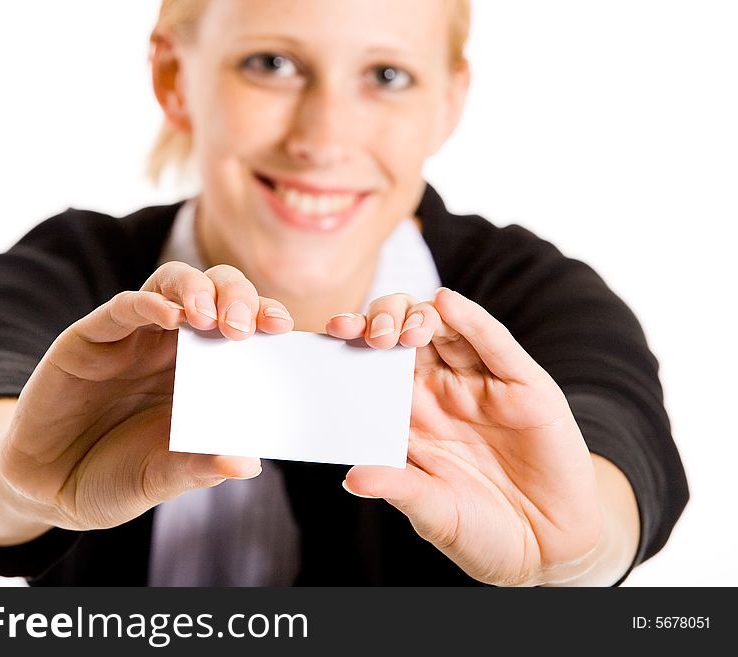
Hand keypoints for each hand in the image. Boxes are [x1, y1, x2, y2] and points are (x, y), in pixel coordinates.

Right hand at [0, 262, 293, 533]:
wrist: (46, 488)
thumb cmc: (113, 477)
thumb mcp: (161, 477)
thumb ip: (199, 467)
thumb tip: (248, 464)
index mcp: (204, 373)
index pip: (246, 331)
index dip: (267, 321)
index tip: (286, 332)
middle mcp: (173, 346)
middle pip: (217, 293)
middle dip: (239, 299)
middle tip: (249, 328)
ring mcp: (133, 337)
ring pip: (173, 284)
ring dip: (197, 290)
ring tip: (210, 317)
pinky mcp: (90, 338)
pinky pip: (122, 307)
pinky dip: (147, 303)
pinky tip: (166, 314)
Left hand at [326, 288, 603, 585]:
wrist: (548, 550)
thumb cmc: (482, 530)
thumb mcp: (433, 512)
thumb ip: (398, 488)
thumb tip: (352, 478)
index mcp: (412, 414)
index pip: (376, 365)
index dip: (355, 345)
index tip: (330, 335)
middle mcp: (443, 390)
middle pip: (406, 333)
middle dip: (383, 321)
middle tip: (367, 336)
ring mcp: (483, 384)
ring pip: (447, 329)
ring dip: (420, 316)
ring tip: (402, 326)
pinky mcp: (525, 387)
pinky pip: (495, 344)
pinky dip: (471, 320)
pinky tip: (446, 303)